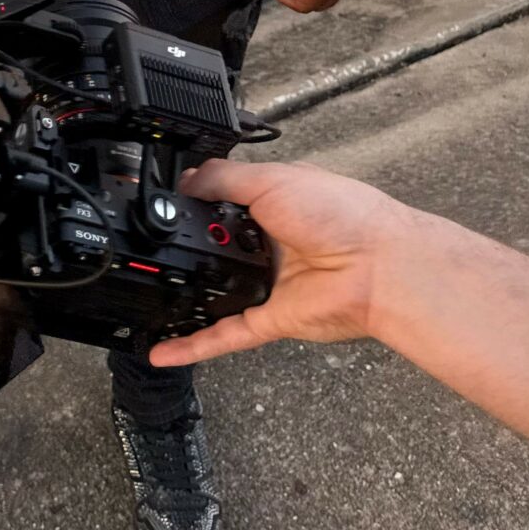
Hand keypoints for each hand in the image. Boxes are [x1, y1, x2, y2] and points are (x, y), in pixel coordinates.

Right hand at [148, 158, 416, 366]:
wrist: (381, 266)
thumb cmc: (341, 214)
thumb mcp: (273, 178)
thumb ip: (224, 178)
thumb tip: (186, 178)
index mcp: (273, 204)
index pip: (221, 201)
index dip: (193, 200)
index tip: (159, 202)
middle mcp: (270, 244)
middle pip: (215, 246)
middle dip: (185, 245)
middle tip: (149, 243)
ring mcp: (270, 284)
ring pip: (216, 292)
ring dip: (186, 295)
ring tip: (147, 292)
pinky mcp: (272, 319)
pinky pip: (226, 335)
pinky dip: (194, 345)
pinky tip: (163, 350)